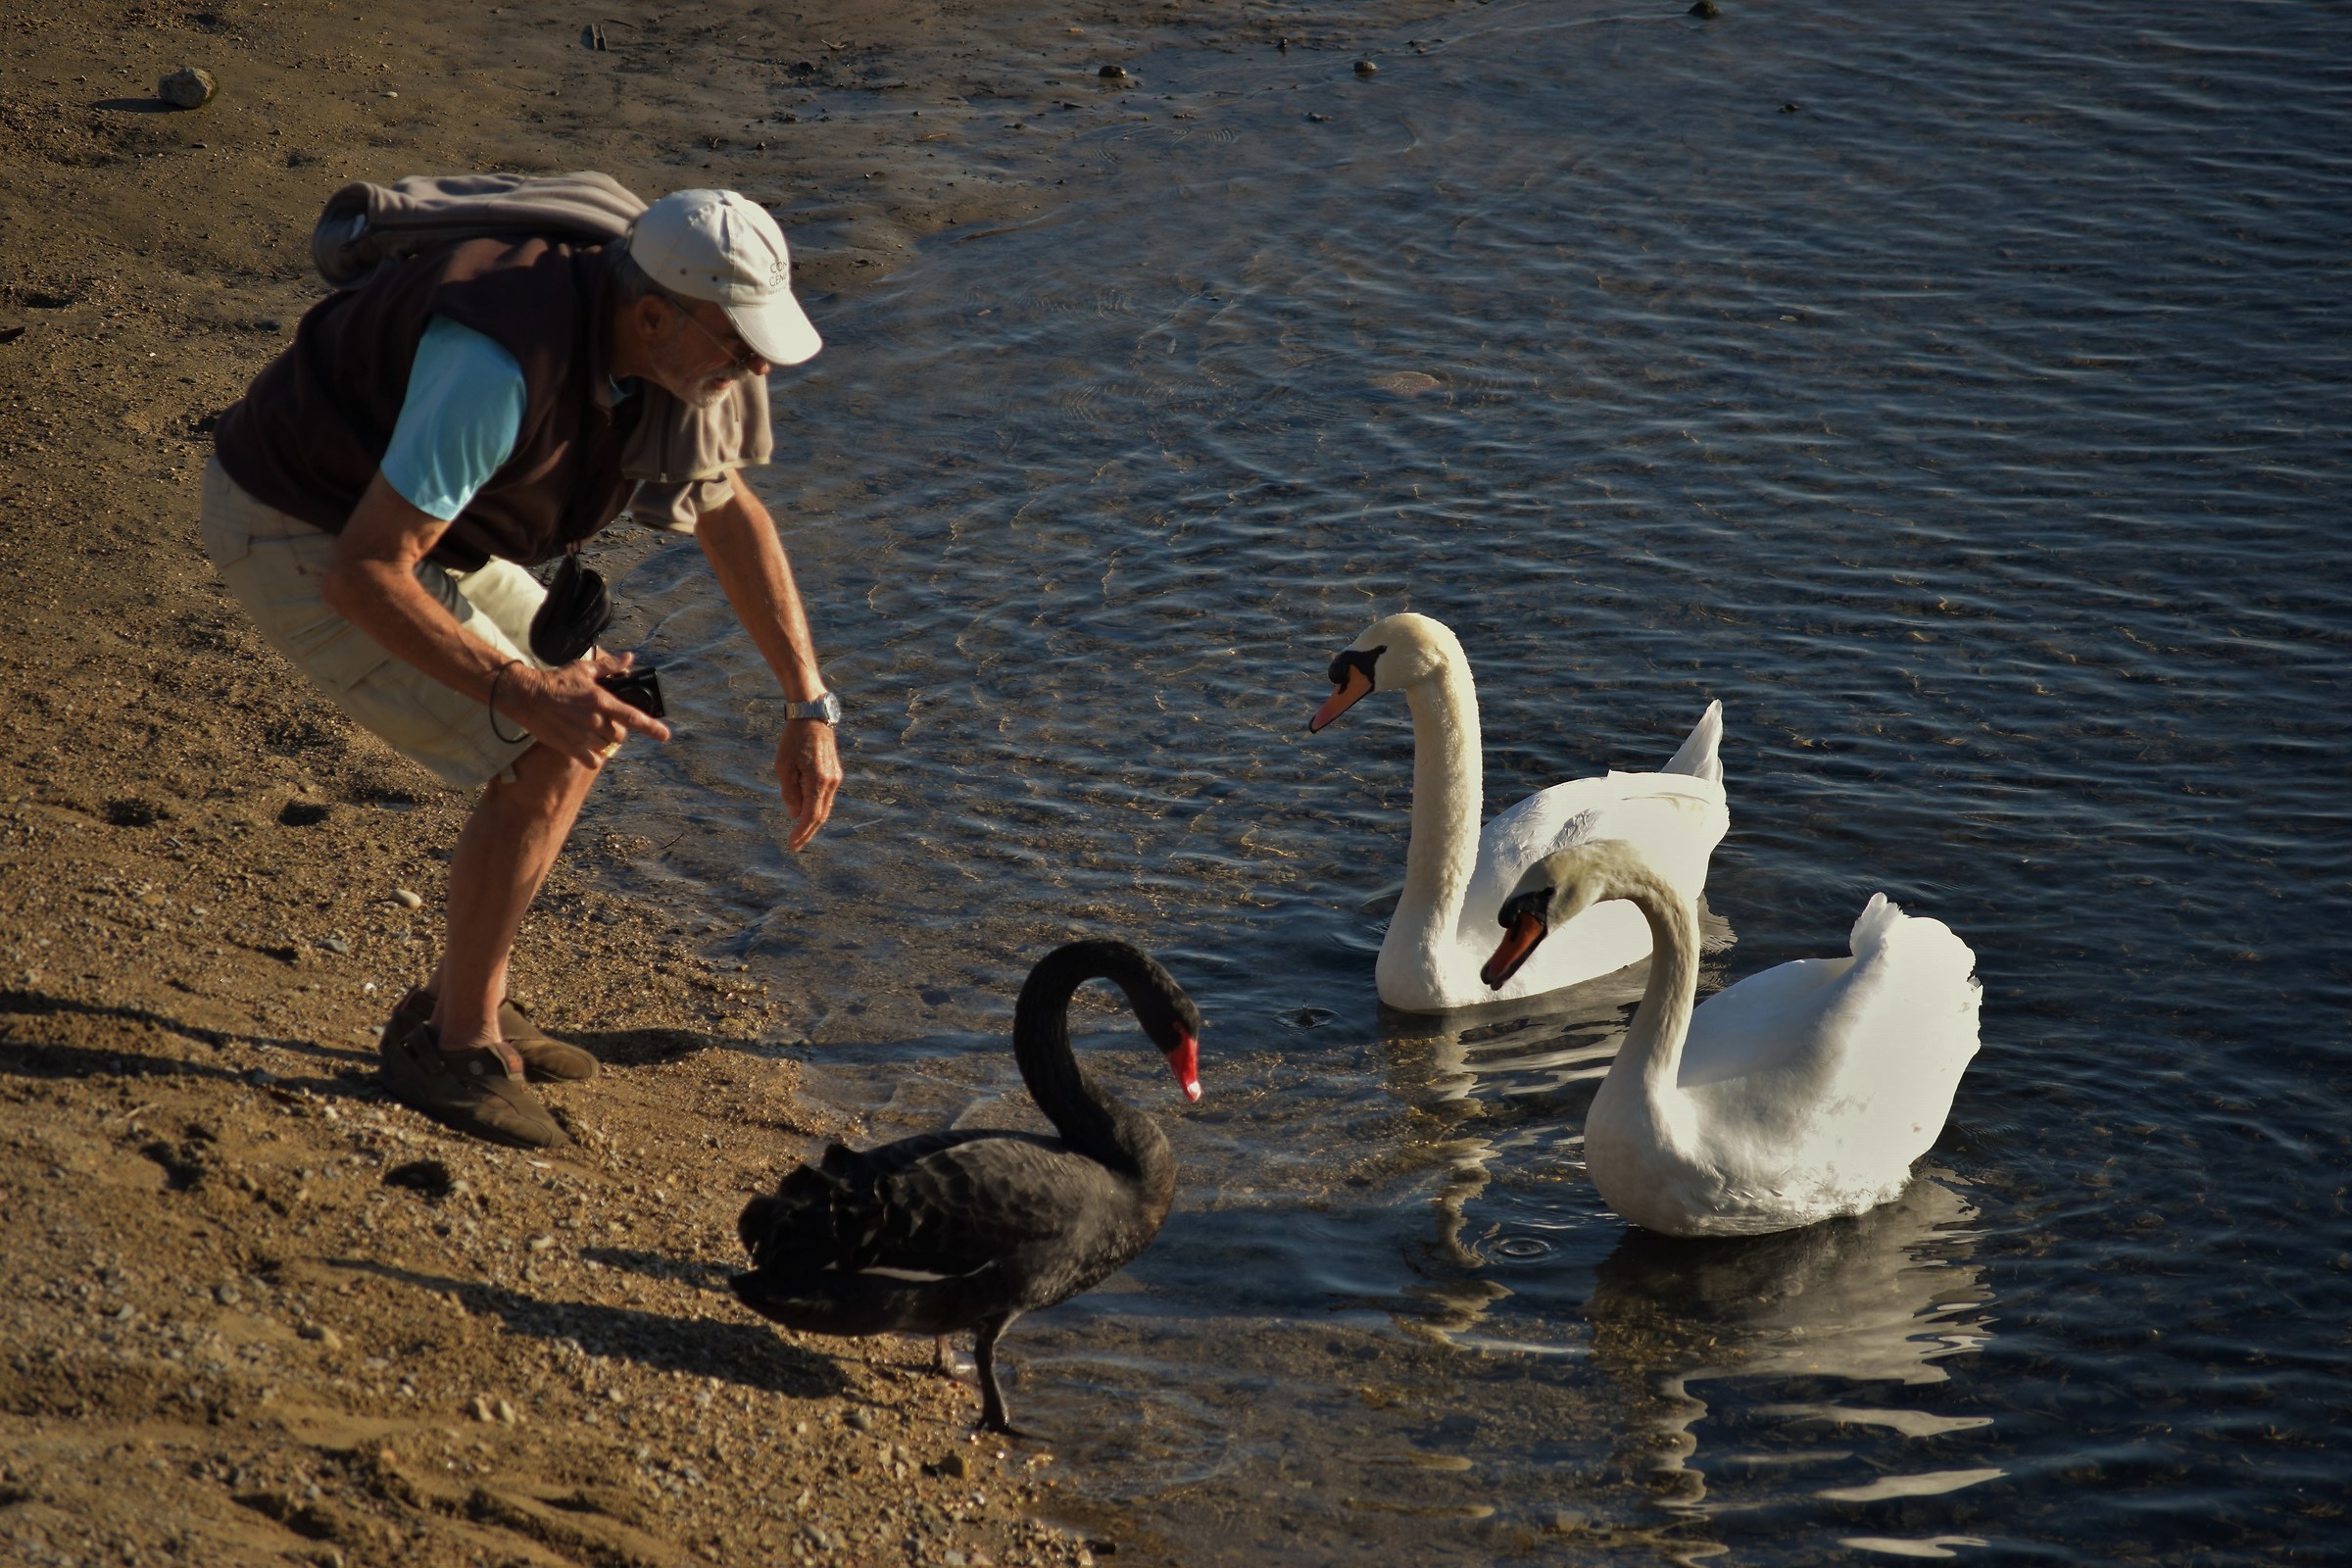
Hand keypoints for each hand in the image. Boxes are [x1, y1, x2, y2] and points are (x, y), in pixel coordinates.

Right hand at [498, 652, 671, 768]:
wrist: (527, 696)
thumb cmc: (556, 680)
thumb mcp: (584, 669)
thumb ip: (609, 667)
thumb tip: (630, 658)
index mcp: (601, 701)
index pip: (632, 716)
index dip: (651, 727)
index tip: (665, 736)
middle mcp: (595, 720)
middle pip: (619, 734)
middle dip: (615, 729)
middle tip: (601, 721)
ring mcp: (583, 736)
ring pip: (606, 747)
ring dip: (601, 741)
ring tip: (587, 730)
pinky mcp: (571, 748)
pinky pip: (593, 761)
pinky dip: (593, 758)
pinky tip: (586, 749)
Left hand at [775, 717, 840, 850]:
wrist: (812, 716)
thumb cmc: (794, 739)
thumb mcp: (783, 766)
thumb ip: (789, 792)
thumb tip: (795, 814)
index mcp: (818, 781)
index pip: (811, 815)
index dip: (802, 832)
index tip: (792, 845)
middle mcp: (831, 782)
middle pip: (821, 815)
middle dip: (808, 832)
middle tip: (795, 845)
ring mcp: (835, 777)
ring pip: (825, 807)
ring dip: (812, 821)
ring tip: (798, 833)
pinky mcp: (834, 773)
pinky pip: (825, 796)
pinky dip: (816, 808)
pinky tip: (805, 812)